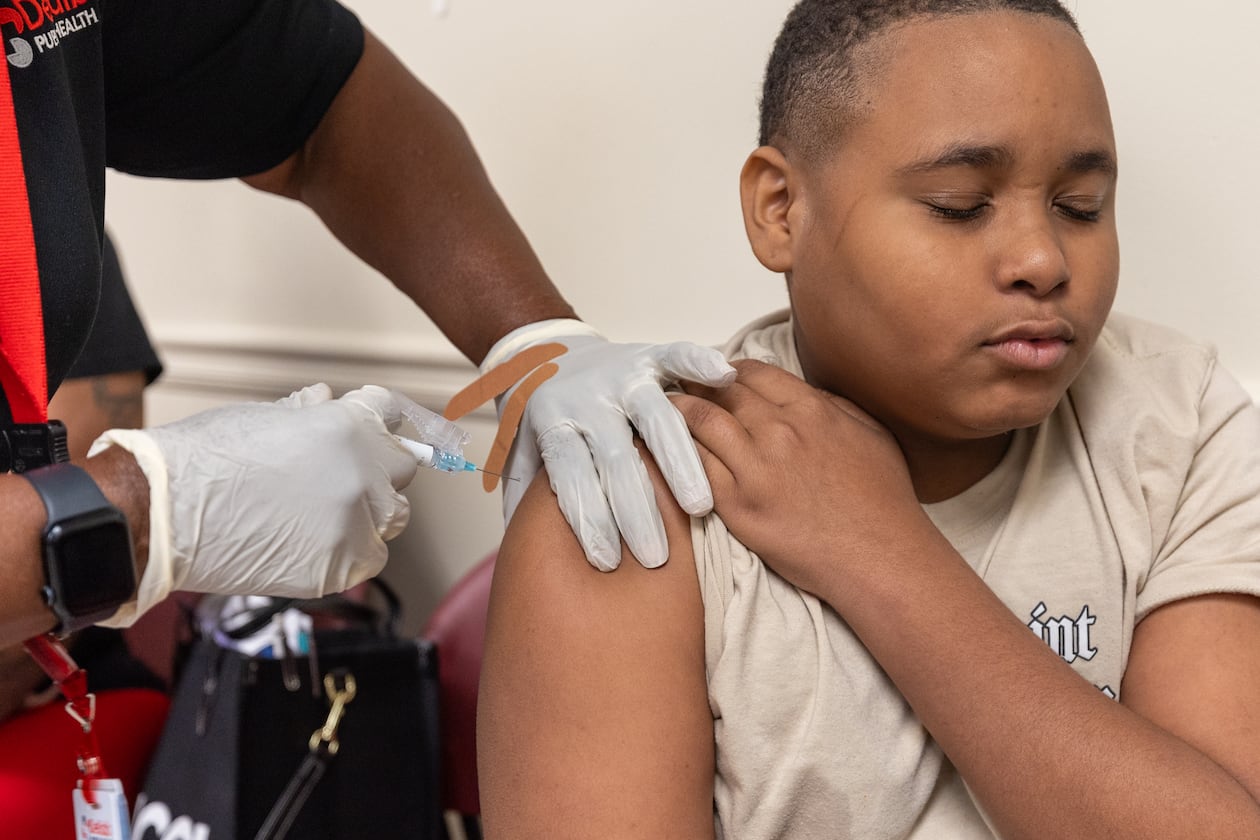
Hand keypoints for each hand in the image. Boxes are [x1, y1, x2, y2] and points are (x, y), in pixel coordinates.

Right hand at [90, 384, 417, 624]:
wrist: (162, 515)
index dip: (377, 418)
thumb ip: (308, 413)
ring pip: (392, 516)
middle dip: (377, 467)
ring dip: (370, 511)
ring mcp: (355, 523)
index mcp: (347, 427)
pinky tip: (316, 545)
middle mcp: (363, 474)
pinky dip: (351, 551)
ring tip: (327, 513)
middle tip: (345, 476)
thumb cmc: (203, 459)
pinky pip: (368, 558)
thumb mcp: (261, 417)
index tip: (372, 427)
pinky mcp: (340, 567)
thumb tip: (326, 400)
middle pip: (400, 468)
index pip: (388, 413)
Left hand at [465, 322, 735, 570]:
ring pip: (656, 419)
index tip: (606, 560)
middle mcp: (587, 399)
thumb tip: (519, 555)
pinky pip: (677, 356)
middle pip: (615, 457)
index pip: (569, 474)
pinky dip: (699, 363)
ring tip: (699, 507)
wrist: (539, 349)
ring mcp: (620, 375)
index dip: (587, 516)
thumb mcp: (520, 452)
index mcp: (552, 422)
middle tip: (655, 556)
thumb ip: (523, 496)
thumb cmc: (539, 415)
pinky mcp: (647, 355)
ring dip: (680, 463)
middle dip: (636, 510)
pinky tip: (726, 377)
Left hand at [672, 360, 922, 596]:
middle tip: (675, 383)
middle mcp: (779, 431)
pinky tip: (662, 446)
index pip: (751, 373)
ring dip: (676, 410)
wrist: (879, 557)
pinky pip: (694, 467)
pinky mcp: (737, 504)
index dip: (724, 371)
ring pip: (700, 422)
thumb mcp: (870, 433)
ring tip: (662, 407)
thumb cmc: (882, 500)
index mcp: (810, 409)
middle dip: (694, 383)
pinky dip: (675, 451)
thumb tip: (801, 391)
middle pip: (721, 392)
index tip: (712, 375)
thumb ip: (833, 405)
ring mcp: (755, 468)